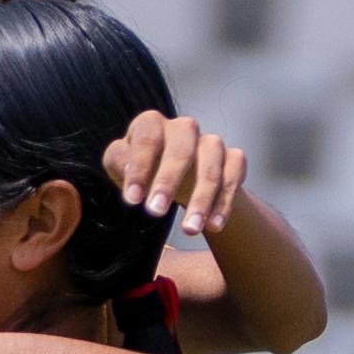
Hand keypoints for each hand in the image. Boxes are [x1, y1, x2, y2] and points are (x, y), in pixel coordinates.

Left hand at [107, 109, 246, 236]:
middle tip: (155, 212)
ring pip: (211, 166)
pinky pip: (233, 177)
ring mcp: (211, 142)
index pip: (147, 139)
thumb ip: (119, 162)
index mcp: (152, 124)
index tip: (132, 200)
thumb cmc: (143, 169)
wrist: (179, 178)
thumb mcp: (122, 166)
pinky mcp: (233, 159)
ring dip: (201, 199)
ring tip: (189, 229)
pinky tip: (214, 226)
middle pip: (181, 150)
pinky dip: (225, 202)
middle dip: (168, 182)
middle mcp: (184, 128)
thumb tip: (130, 172)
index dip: (140, 168)